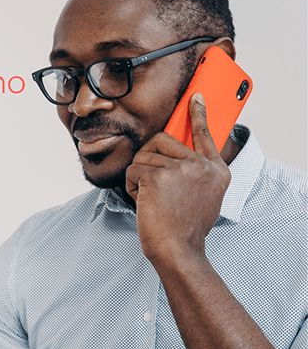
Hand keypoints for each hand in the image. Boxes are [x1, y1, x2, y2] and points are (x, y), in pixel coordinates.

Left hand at [125, 93, 230, 263]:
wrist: (177, 250)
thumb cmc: (185, 229)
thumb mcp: (205, 198)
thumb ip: (197, 175)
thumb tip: (180, 158)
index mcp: (216, 171)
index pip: (206, 135)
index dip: (199, 114)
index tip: (194, 98)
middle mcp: (201, 166)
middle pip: (162, 141)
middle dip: (149, 159)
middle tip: (152, 183)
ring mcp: (180, 169)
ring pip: (143, 157)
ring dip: (140, 178)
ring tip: (151, 199)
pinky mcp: (157, 176)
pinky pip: (133, 170)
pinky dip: (131, 186)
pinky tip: (143, 201)